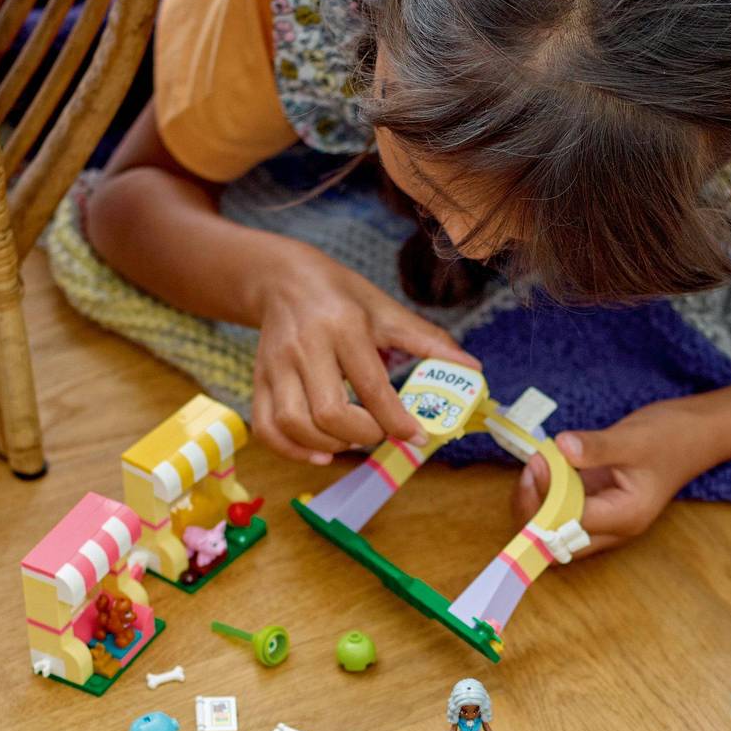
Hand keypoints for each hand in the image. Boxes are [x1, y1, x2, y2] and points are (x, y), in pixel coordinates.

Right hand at [253, 256, 477, 463]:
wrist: (282, 278)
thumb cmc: (342, 297)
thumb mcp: (387, 310)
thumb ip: (429, 341)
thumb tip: (472, 368)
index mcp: (342, 326)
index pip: (371, 386)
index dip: (397, 421)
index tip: (417, 436)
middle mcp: (304, 347)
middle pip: (329, 413)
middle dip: (364, 435)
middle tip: (381, 432)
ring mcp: (275, 365)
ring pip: (295, 424)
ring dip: (331, 444)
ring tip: (354, 439)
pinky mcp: (257, 379)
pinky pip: (267, 427)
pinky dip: (293, 450)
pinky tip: (322, 452)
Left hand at [512, 400, 710, 555]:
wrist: (696, 433)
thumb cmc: (672, 437)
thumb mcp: (633, 438)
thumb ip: (597, 447)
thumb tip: (561, 448)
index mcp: (625, 517)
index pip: (570, 524)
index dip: (546, 498)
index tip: (538, 463)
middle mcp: (614, 527)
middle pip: (557, 542)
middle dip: (534, 511)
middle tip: (532, 468)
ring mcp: (605, 518)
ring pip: (557, 530)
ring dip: (539, 502)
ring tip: (538, 464)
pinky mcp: (599, 504)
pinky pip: (564, 511)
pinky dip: (548, 493)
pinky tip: (546, 466)